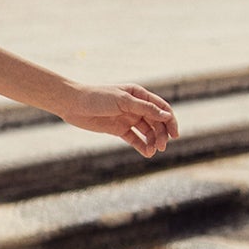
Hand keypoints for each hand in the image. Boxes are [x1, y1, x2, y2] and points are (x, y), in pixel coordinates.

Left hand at [58, 81, 178, 157]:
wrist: (74, 105)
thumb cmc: (98, 97)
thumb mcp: (123, 101)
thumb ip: (145, 108)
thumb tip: (166, 115)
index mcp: (139, 95)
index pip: (161, 108)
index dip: (170, 120)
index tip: (175, 134)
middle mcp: (136, 106)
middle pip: (156, 122)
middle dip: (161, 134)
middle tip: (162, 146)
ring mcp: (128, 118)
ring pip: (147, 132)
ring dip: (152, 141)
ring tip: (153, 151)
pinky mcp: (119, 130)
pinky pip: (135, 139)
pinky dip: (142, 146)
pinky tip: (147, 153)